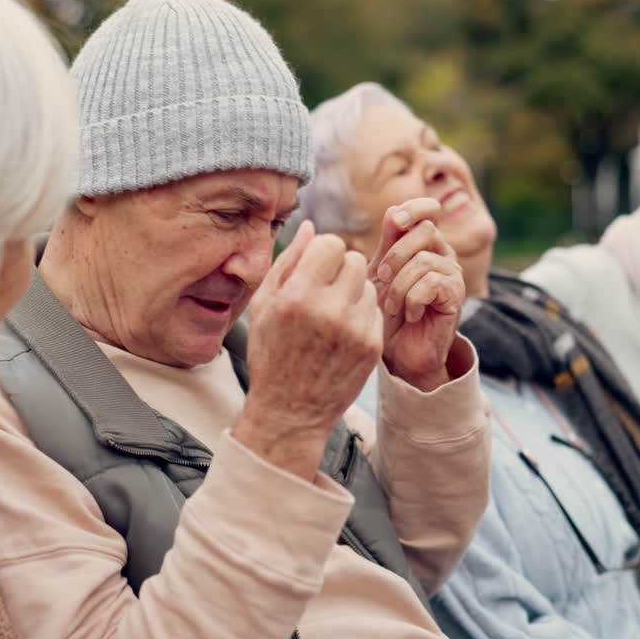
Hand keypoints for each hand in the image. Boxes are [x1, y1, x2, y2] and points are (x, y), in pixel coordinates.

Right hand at [233, 221, 382, 480]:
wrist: (290, 412)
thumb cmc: (270, 355)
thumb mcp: (264, 306)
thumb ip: (288, 262)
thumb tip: (310, 226)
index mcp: (297, 296)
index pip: (331, 243)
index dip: (323, 252)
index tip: (315, 269)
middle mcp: (329, 310)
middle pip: (355, 259)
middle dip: (340, 269)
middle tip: (325, 290)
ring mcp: (355, 329)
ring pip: (369, 283)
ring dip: (353, 291)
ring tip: (332, 314)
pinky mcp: (373, 345)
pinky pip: (375, 310)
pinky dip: (362, 314)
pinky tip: (342, 333)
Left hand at [369, 198, 465, 390]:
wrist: (398, 352)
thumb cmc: (388, 312)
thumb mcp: (380, 273)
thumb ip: (388, 242)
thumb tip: (394, 211)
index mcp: (424, 243)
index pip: (428, 210)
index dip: (413, 209)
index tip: (395, 222)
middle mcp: (443, 254)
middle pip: (424, 230)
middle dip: (395, 255)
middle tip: (383, 280)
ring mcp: (452, 274)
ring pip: (424, 260)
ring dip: (399, 286)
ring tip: (393, 306)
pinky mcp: (456, 295)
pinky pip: (431, 283)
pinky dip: (412, 300)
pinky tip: (410, 314)